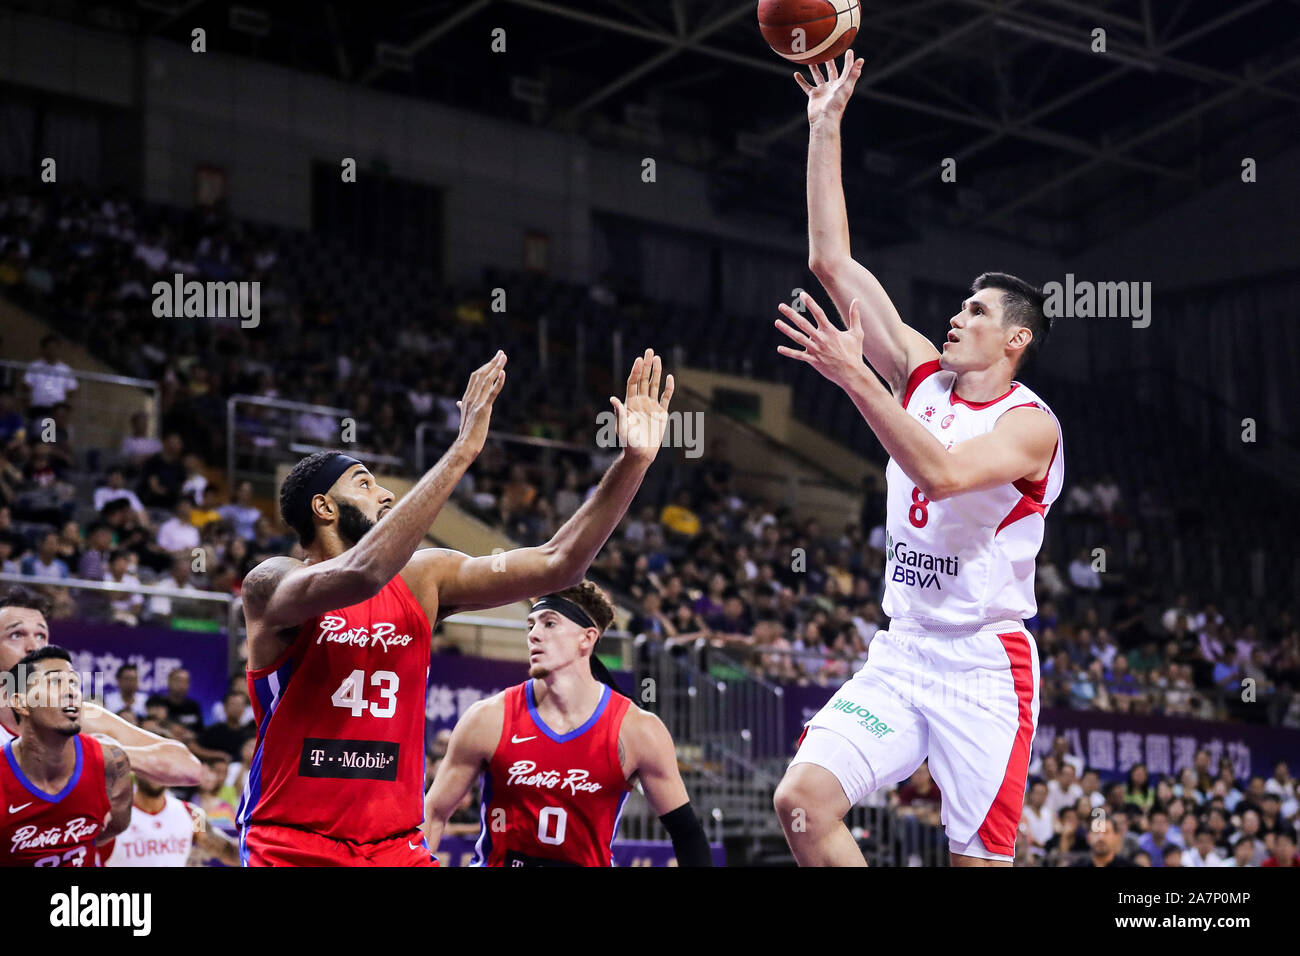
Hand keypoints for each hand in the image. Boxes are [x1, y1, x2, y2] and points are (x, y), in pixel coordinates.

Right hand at [454, 351, 506, 456]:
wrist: (465, 445)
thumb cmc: (466, 433)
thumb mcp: (464, 417)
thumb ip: (463, 408)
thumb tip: (459, 404)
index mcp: (466, 398)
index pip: (475, 377)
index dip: (485, 367)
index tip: (493, 359)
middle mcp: (470, 398)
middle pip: (481, 374)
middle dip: (492, 363)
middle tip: (501, 353)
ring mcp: (477, 403)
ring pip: (487, 380)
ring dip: (496, 367)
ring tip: (503, 357)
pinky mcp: (484, 409)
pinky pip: (492, 393)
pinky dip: (498, 382)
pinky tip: (503, 372)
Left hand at [610, 348, 674, 463]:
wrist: (641, 454)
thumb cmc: (628, 442)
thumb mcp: (622, 427)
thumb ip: (619, 413)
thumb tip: (613, 398)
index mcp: (630, 403)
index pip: (633, 382)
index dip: (636, 371)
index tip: (639, 359)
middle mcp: (640, 402)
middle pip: (644, 380)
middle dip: (647, 366)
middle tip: (650, 351)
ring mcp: (651, 406)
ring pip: (655, 385)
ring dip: (656, 372)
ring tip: (658, 358)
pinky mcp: (661, 413)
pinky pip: (666, 398)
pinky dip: (668, 388)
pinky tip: (670, 377)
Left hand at [776, 292, 867, 389]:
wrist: (851, 373)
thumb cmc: (855, 353)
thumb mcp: (856, 333)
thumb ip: (854, 316)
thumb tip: (856, 300)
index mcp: (830, 331)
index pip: (818, 313)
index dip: (810, 303)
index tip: (802, 294)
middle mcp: (821, 339)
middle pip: (803, 324)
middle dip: (791, 314)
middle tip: (781, 306)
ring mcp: (816, 350)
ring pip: (798, 337)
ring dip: (786, 329)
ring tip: (776, 322)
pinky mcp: (813, 360)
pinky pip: (798, 356)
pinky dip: (789, 352)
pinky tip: (779, 348)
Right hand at [795, 50, 863, 127]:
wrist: (824, 119)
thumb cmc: (836, 104)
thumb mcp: (846, 87)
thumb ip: (853, 74)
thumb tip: (861, 60)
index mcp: (842, 84)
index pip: (846, 70)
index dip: (849, 60)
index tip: (849, 50)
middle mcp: (832, 87)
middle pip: (831, 71)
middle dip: (829, 62)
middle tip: (827, 51)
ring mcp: (823, 91)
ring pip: (818, 76)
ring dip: (815, 69)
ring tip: (811, 60)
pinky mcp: (814, 95)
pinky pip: (806, 86)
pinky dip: (801, 80)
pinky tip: (796, 74)